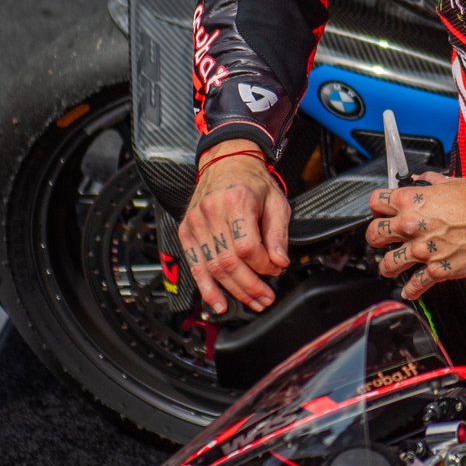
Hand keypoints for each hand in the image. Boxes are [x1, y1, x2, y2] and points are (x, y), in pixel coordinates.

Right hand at [176, 146, 290, 314]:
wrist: (226, 162)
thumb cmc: (252, 182)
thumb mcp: (276, 202)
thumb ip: (278, 234)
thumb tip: (279, 262)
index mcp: (236, 202)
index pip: (248, 247)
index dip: (264, 265)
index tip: (276, 270)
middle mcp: (211, 212)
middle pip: (229, 262)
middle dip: (250, 286)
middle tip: (265, 298)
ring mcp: (195, 222)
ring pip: (212, 268)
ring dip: (232, 292)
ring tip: (250, 303)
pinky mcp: (186, 231)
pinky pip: (194, 264)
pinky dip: (206, 287)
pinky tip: (217, 302)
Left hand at [366, 172, 465, 299]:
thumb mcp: (450, 182)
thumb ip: (429, 181)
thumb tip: (420, 179)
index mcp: (410, 201)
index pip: (375, 202)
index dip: (377, 207)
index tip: (380, 212)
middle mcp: (410, 226)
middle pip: (374, 235)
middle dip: (375, 238)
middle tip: (380, 240)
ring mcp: (421, 250)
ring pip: (388, 264)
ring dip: (388, 266)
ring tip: (390, 267)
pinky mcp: (435, 269)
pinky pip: (415, 284)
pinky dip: (411, 290)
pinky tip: (409, 291)